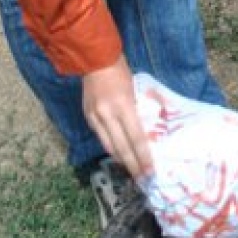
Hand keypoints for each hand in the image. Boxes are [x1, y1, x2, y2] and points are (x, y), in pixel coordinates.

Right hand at [82, 58, 152, 178]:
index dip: (143, 157)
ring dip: (121, 160)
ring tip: (132, 170)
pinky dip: (110, 147)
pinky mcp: (87, 117)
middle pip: (122, 147)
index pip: (135, 138)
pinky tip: (118, 153)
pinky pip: (101, 137)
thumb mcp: (135, 89)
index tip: (150, 170)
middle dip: (133, 165)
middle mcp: (107, 115)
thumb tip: (145, 131)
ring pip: (109, 146)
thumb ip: (137, 111)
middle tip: (143, 178)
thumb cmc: (120, 70)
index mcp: (123, 106)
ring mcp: (95, 117)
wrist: (94, 59)